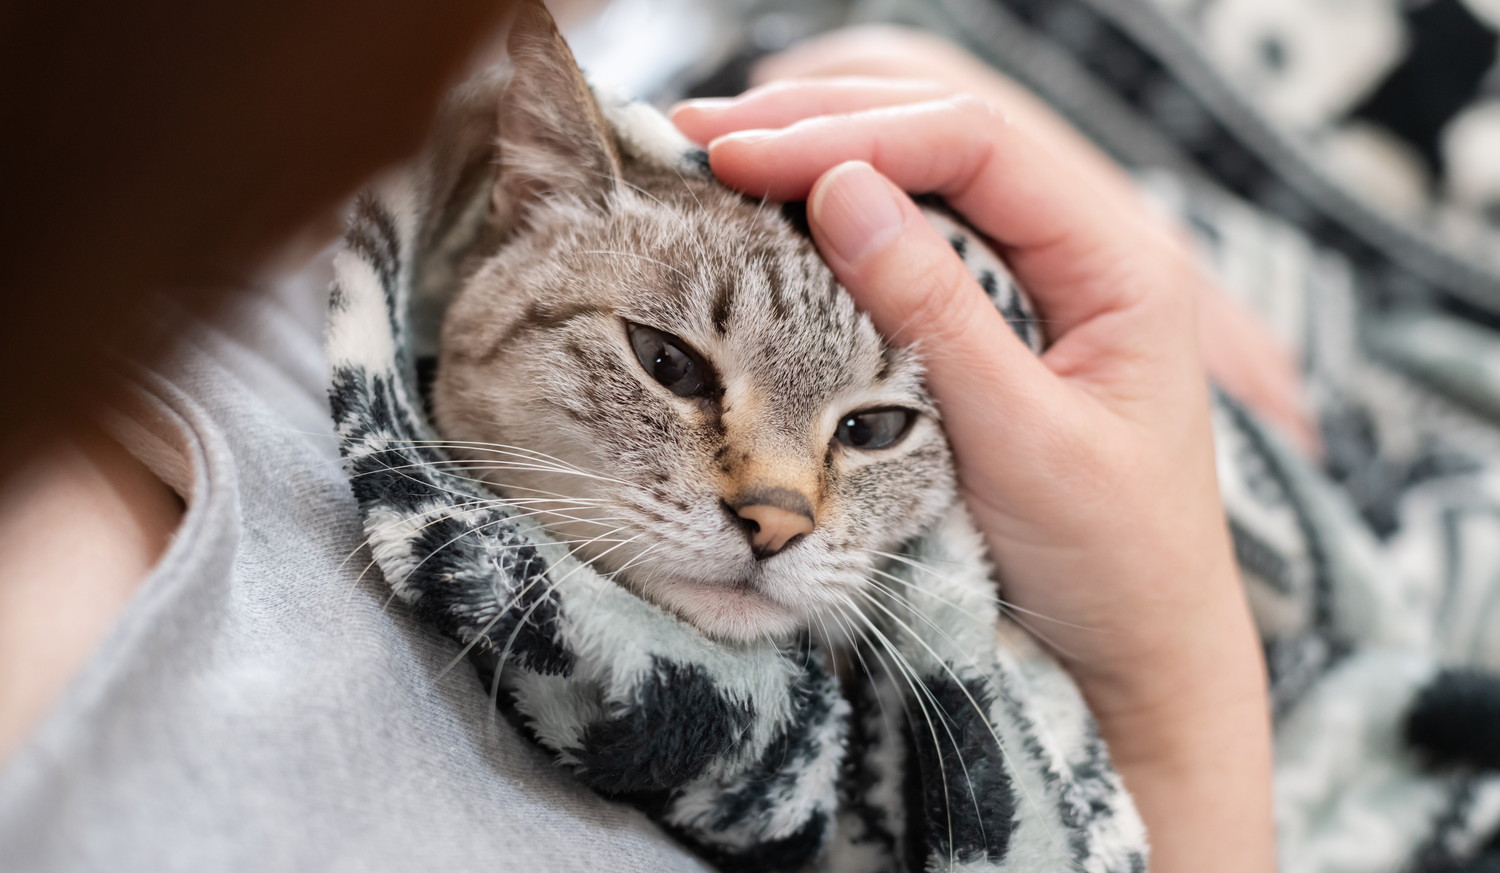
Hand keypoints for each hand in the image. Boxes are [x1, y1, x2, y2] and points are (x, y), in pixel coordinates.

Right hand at [675, 78, 1273, 872]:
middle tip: (704, 134)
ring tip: (723, 152)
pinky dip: (844, 210)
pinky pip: (922, 229)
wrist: (1141, 651)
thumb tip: (839, 189)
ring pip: (929, 169)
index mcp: (1119, 259)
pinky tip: (782, 205)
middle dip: (822, 123)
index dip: (852, 135)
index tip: (744, 156)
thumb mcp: (1015, 438)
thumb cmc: (1106, 561)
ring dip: (826, 151)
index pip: (975, 142)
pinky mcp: (1005, 312)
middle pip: (947, 133)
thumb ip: (934, 311)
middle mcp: (1087, 243)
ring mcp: (1046, 273)